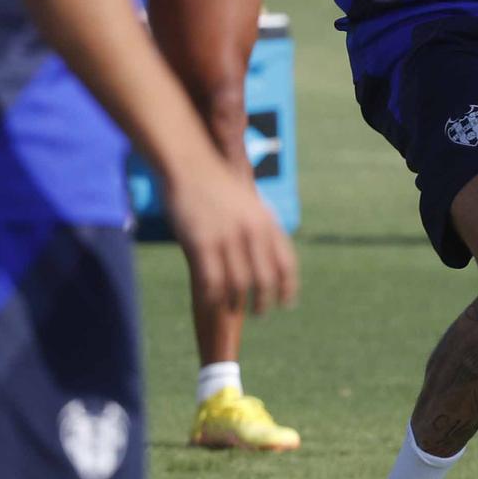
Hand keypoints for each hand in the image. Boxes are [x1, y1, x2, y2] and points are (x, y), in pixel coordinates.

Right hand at [167, 162, 298, 315]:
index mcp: (267, 222)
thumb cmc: (216, 186)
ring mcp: (227, 238)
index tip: (287, 303)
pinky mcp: (202, 243)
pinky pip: (211, 282)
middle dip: (263, 301)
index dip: (289, 287)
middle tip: (260, 314)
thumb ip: (260, 229)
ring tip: (232, 310)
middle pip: (265, 280)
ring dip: (235, 303)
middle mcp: (252, 231)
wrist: (189, 164)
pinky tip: (211, 302)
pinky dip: (212, 297)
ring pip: (237, 285)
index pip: (286, 263)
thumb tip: (267, 260)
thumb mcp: (249, 204)